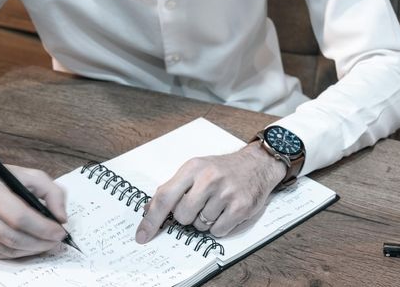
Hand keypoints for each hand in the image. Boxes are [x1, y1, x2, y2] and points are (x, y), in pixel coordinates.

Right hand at [0, 165, 67, 258]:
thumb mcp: (31, 176)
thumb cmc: (5, 181)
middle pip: (13, 236)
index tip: (60, 232)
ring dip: (31, 250)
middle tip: (56, 241)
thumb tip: (61, 218)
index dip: (43, 228)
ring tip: (46, 244)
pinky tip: (29, 246)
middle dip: (40, 242)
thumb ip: (52, 193)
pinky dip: (18, 253)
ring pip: (6, 249)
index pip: (19, 216)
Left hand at [135, 141, 285, 242]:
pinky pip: (218, 231)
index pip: (165, 197)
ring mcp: (226, 193)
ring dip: (205, 221)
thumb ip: (173, 188)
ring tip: (216, 204)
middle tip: (200, 204)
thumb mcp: (195, 170)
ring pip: (200, 225)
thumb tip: (149, 211)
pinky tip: (226, 211)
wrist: (257, 164)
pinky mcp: (241, 207)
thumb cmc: (222, 169)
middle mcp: (209, 179)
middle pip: (182, 216)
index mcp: (193, 168)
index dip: (151, 220)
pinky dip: (220, 226)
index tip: (142, 236)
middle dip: (188, 216)